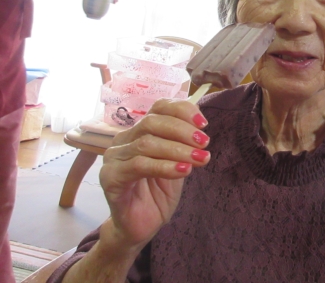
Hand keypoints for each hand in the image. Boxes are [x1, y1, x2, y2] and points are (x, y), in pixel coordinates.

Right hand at [98, 99, 209, 249]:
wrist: (142, 226)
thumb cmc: (158, 192)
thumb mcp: (178, 163)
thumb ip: (184, 145)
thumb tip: (201, 130)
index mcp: (140, 131)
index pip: (158, 107)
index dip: (182, 111)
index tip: (203, 124)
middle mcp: (124, 140)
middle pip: (152, 122)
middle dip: (182, 131)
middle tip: (204, 143)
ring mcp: (113, 158)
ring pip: (147, 143)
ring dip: (178, 150)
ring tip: (200, 159)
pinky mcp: (110, 177)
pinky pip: (139, 165)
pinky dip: (165, 166)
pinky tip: (184, 171)